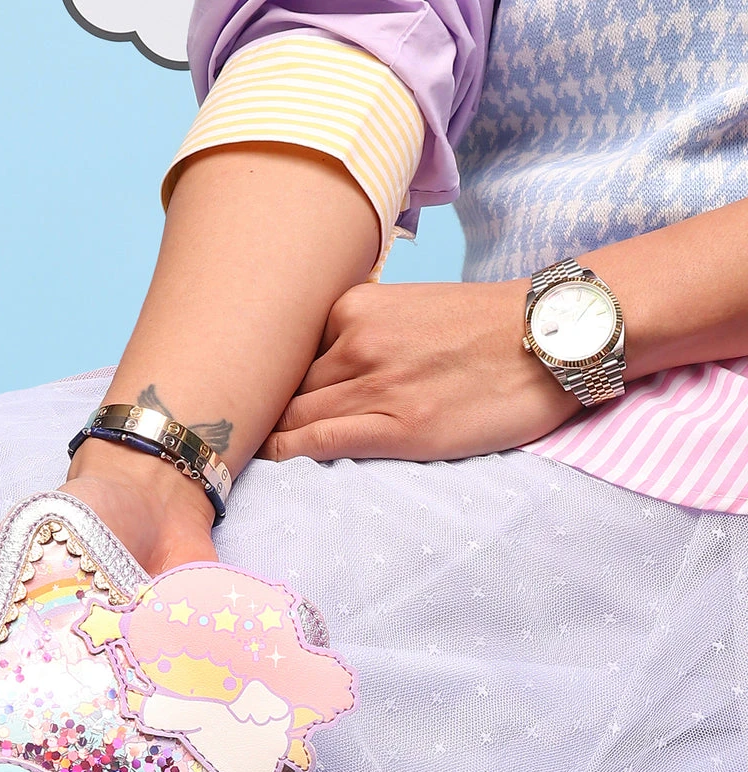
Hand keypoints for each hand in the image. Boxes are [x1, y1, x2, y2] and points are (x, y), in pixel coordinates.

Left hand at [260, 279, 582, 462]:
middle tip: (228, 430)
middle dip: (258, 408)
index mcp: (353, 308)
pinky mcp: (398, 428)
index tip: (245, 397)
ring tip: (240, 452)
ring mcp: (376, 386)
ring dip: (268, 433)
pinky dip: (287, 452)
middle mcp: (356, 342)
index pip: (285, 352)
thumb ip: (356, 331)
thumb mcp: (406, 306)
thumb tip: (310, 368)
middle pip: (282, 385)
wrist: (550, 337)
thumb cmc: (481, 326)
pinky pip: (317, 442)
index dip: (263, 380)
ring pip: (293, 414)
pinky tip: (272, 460)